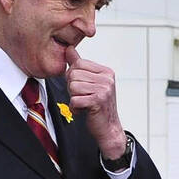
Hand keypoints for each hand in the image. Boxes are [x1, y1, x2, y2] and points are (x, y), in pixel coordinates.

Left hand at [65, 45, 125, 160]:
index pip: (78, 63)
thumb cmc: (99, 108)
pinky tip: (84, 111)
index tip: (82, 88)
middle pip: (73, 74)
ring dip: (74, 98)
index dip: (73, 76)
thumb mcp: (91, 83)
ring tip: (84, 104)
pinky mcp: (98, 101)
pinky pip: (75, 99)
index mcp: (106, 72)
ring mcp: (104, 89)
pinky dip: (75, 107)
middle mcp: (107, 79)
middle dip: (73, 88)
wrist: (109, 129)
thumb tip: (69, 49)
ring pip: (73, 86)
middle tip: (83, 97)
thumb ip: (79, 66)